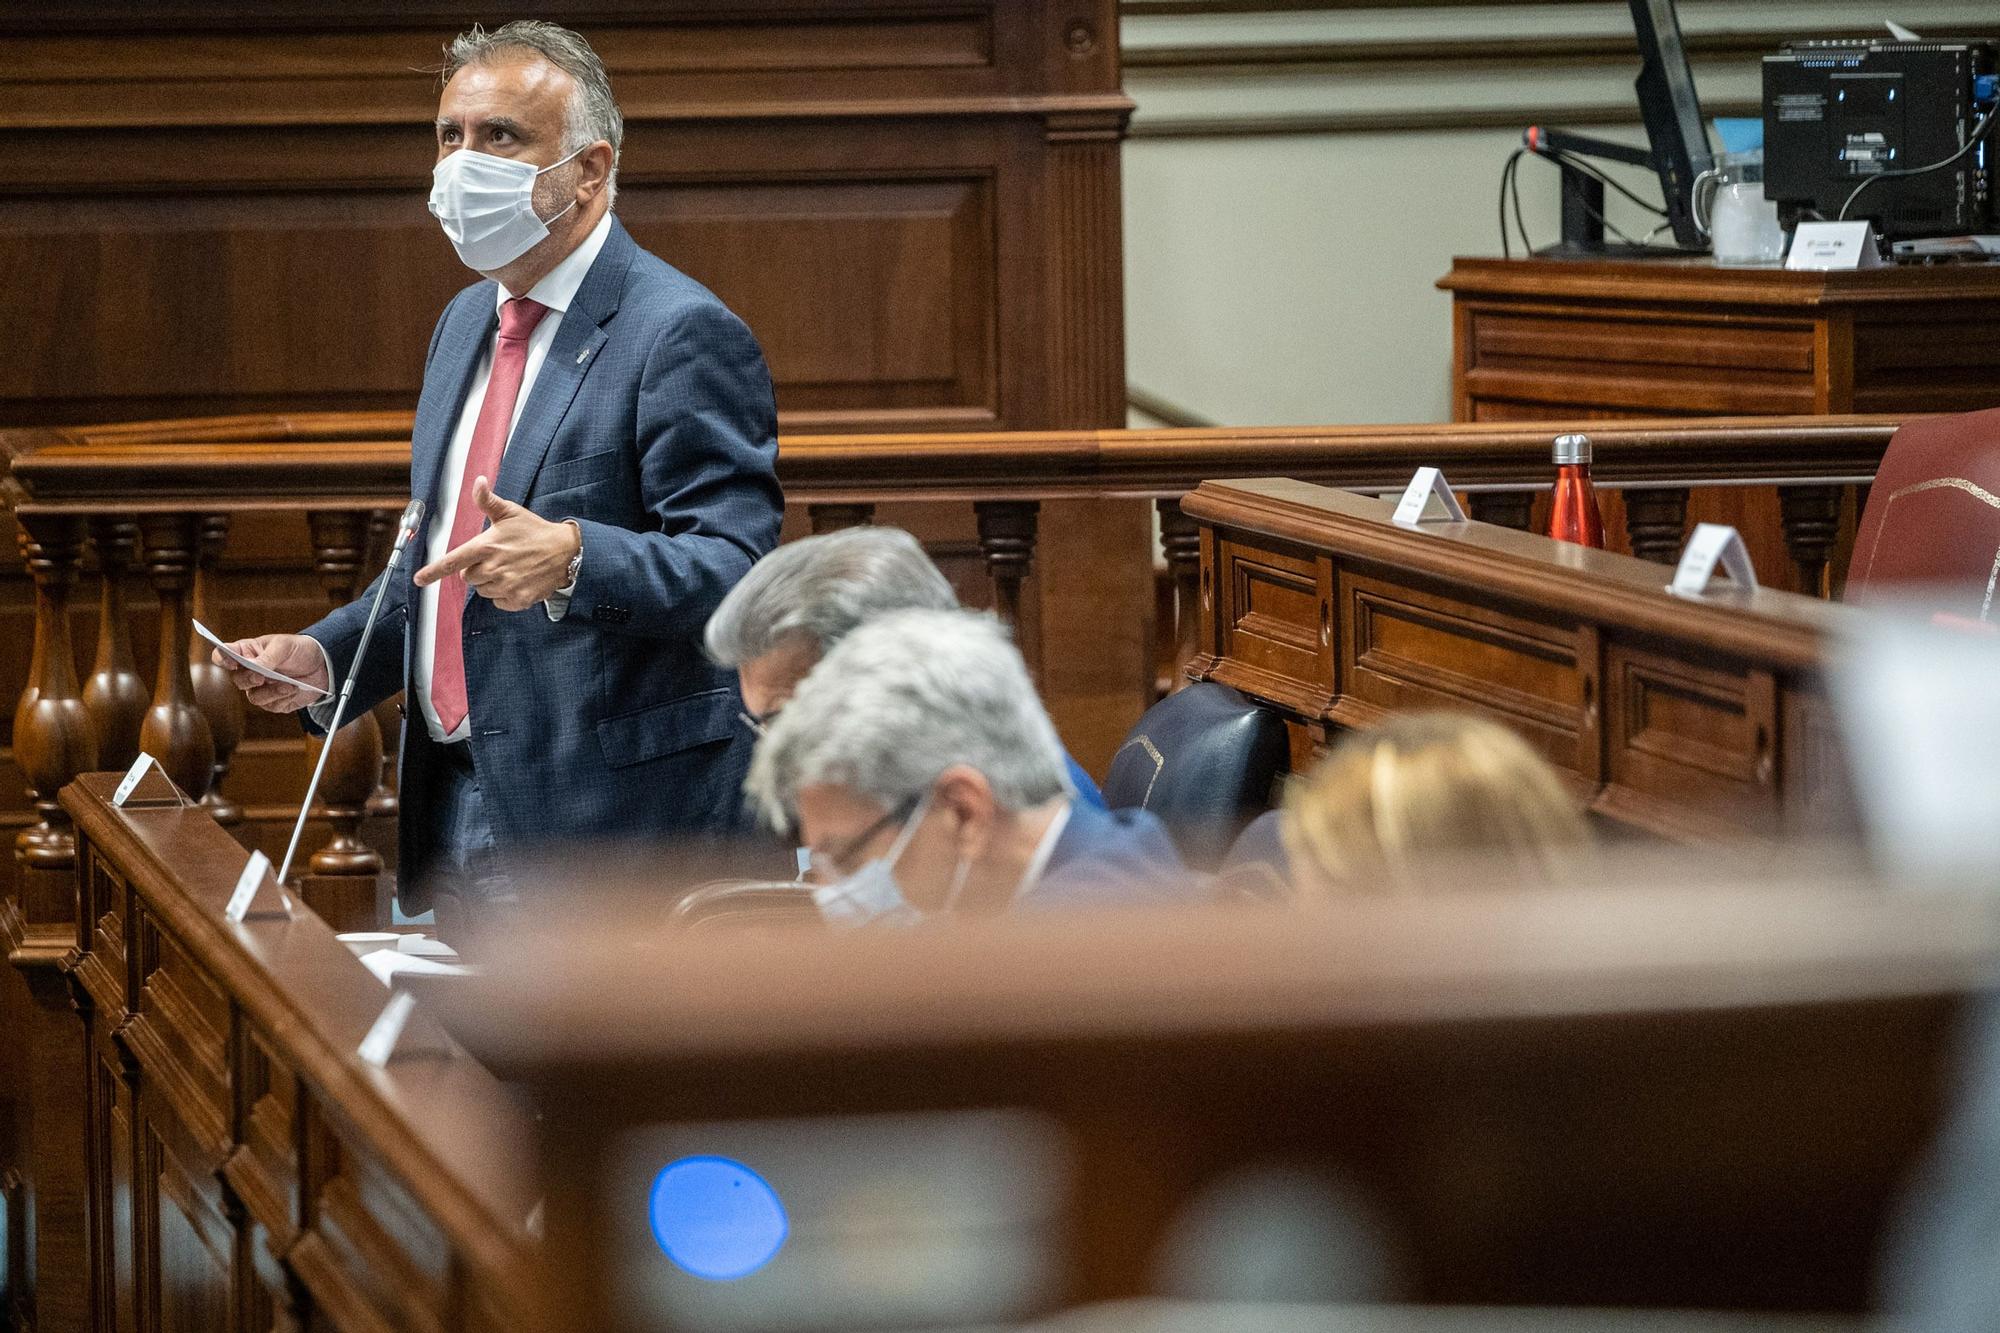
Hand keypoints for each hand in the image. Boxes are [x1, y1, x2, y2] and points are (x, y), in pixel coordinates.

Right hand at [213, 633, 330, 713]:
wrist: (322, 665)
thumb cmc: (299, 650)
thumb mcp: (284, 645)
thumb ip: (268, 656)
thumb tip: (254, 668)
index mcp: (247, 653)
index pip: (223, 656)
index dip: (222, 659)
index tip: (231, 662)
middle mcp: (250, 672)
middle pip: (237, 681)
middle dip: (249, 679)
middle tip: (261, 676)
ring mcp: (261, 689)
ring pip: (254, 697)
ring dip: (272, 692)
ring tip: (288, 684)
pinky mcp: (274, 702)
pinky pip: (272, 706)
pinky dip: (284, 698)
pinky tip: (295, 689)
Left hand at [413, 476, 580, 612]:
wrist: (566, 552)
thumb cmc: (534, 531)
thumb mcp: (511, 512)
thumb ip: (488, 501)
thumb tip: (478, 482)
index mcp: (486, 546)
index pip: (452, 561)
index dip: (433, 572)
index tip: (419, 580)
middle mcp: (493, 568)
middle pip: (468, 578)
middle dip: (476, 570)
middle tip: (496, 558)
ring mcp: (506, 585)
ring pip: (483, 591)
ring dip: (490, 583)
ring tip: (509, 569)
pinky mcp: (518, 599)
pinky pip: (498, 602)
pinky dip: (504, 595)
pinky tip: (517, 581)